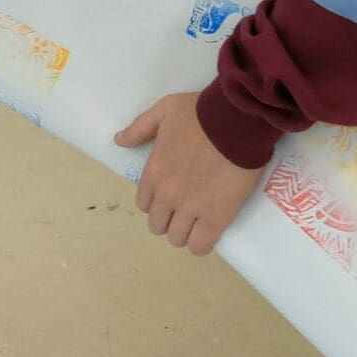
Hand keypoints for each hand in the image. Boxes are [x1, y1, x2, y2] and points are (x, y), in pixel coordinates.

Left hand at [115, 91, 261, 254]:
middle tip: (187, 208)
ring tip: (200, 220)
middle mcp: (167, 195)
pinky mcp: (216, 218)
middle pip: (158, 225)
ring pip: (177, 238)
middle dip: (170, 219)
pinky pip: (200, 246)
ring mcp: (191, 209)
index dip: (157, 202)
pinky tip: (209, 232)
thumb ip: (140, 127)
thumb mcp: (164, 110)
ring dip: (186, 232)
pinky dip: (201, 244)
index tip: (171, 195)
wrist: (236, 120)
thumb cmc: (201, 112)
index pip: (144, 204)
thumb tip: (119, 141)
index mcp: (154, 173)